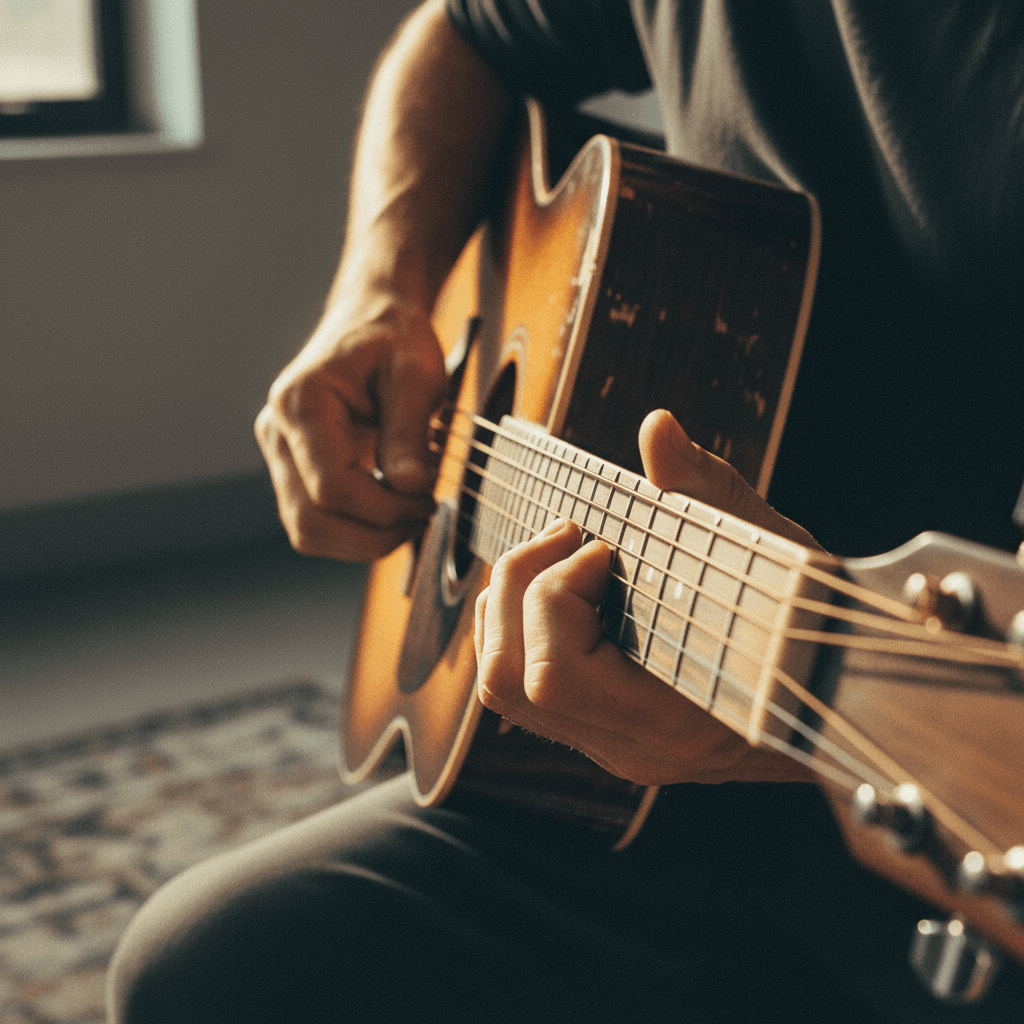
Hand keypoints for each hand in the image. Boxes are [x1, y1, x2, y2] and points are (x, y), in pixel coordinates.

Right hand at [254, 299, 445, 560]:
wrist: (372, 318)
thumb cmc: (395, 339)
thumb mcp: (416, 374)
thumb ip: (409, 431)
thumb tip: (409, 488)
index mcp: (301, 402)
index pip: (331, 487)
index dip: (383, 509)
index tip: (427, 500)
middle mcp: (277, 431)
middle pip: (310, 520)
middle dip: (374, 534)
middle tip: (424, 514)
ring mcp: (280, 454)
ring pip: (307, 532)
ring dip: (363, 541)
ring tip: (411, 515)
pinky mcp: (293, 470)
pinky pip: (315, 523)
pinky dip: (354, 533)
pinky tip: (391, 512)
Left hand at [473, 410, 819, 785]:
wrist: (835, 687)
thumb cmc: (808, 619)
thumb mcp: (767, 549)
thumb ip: (706, 489)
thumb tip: (657, 429)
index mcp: (670, 718)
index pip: (552, 674)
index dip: (555, 593)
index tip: (602, 544)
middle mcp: (628, 744)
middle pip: (506, 679)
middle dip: (516, 586)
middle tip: (568, 536)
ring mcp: (609, 743)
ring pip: (499, 685)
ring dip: (508, 602)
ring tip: (560, 554)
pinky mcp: (599, 728)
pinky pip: (519, 682)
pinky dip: (517, 621)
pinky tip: (561, 584)